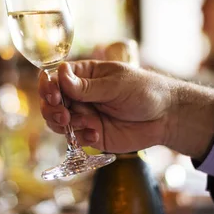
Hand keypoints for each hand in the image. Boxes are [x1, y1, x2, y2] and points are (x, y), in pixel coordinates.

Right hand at [39, 61, 173, 152]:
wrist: (165, 117)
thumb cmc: (144, 91)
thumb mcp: (115, 85)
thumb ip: (87, 86)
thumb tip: (60, 74)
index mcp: (84, 75)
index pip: (55, 77)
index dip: (48, 86)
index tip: (54, 95)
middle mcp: (80, 95)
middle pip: (51, 101)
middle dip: (52, 109)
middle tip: (63, 115)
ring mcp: (85, 115)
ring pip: (58, 121)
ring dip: (63, 124)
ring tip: (80, 124)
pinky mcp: (92, 134)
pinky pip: (75, 138)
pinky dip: (81, 138)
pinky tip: (95, 134)